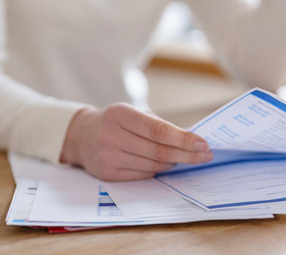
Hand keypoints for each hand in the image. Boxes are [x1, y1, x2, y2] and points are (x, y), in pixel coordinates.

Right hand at [60, 103, 212, 180]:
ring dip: (174, 162)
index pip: (159, 130)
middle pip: (159, 150)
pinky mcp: (108, 174)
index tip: (202, 143)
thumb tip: (190, 138)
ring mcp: (108, 157)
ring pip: (153, 164)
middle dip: (186, 154)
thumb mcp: (132, 112)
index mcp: (120, 114)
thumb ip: (158, 124)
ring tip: (186, 157)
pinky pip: (142, 174)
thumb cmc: (115, 121)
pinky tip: (166, 163)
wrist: (81, 136)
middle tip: (205, 155)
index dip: (183, 139)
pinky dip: (158, 169)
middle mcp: (112, 136)